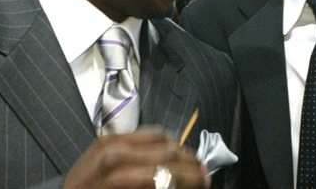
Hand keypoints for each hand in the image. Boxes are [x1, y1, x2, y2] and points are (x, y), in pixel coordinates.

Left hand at [64, 128, 209, 188]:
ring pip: (160, 137)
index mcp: (119, 181)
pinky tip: (173, 148)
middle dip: (191, 164)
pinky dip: (164, 139)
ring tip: (193, 161)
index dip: (190, 179)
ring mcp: (111, 142)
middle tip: (206, 173)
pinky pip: (145, 132)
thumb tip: (183, 185)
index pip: (166, 175)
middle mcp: (115, 156)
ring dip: (181, 149)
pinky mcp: (108, 137)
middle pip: (166, 153)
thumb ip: (156, 188)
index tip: (206, 183)